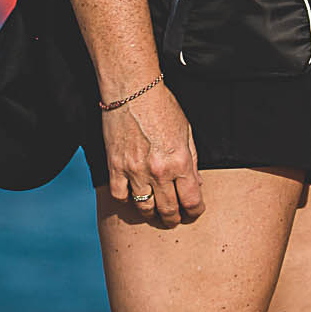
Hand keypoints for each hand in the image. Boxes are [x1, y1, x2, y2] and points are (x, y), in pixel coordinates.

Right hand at [100, 82, 204, 227]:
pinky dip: (128, 200)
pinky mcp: (115, 167)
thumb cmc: (163, 107)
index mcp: (180, 161)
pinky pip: (120, 196)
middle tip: (176, 219)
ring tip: (157, 213)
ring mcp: (134, 171)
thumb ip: (192, 160)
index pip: (191, 199)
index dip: (195, 211)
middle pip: (168, 209)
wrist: (133, 91)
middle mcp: (158, 171)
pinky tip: (134, 197)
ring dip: (153, 214)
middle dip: (175, 218)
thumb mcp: (186, 131)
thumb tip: (196, 183)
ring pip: (144, 208)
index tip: (195, 212)